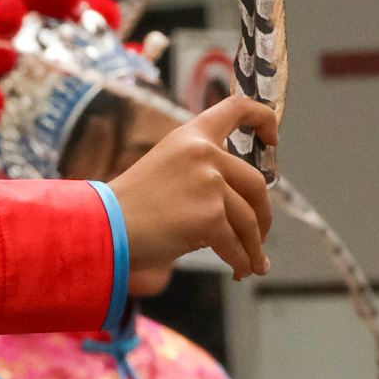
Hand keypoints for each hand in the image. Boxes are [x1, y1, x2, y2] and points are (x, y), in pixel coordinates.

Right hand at [108, 96, 277, 280]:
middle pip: (257, 183)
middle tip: (260, 236)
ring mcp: (209, 184)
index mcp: (191, 137)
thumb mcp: (164, 171)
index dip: (264, 118)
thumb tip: (238, 207)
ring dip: (253, 247)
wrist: (105, 226)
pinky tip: (239, 271)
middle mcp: (204, 153)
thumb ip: (200, 175)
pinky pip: (236, 244)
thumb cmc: (128, 207)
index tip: (273, 136)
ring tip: (252, 265)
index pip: (236, 108)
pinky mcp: (210, 216)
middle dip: (264, 215)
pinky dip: (241, 261)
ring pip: (249, 220)